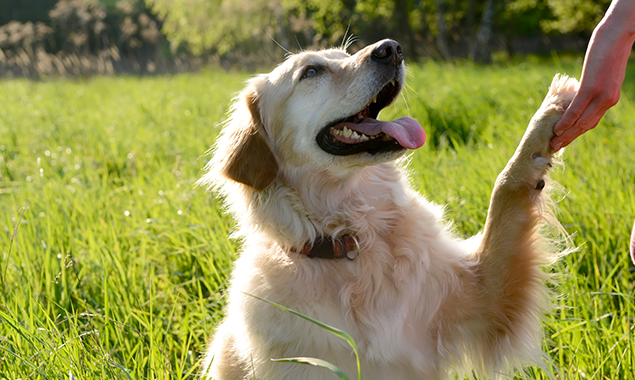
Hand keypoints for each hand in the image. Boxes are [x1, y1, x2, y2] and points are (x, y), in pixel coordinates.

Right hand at [551, 1, 634, 151]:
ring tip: (554, 143)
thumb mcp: (604, 72)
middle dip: (570, 138)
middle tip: (555, 147)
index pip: (592, 121)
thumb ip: (595, 85)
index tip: (564, 140)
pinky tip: (557, 128)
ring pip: (581, 121)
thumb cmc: (609, 49)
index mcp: (611, 98)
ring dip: (566, 135)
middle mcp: (608, 100)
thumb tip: (582, 92)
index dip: (577, 133)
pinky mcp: (591, 88)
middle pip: (586, 126)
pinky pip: (577, 109)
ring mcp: (600, 95)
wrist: (618, 35)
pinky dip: (566, 121)